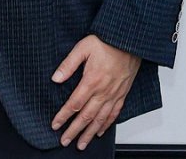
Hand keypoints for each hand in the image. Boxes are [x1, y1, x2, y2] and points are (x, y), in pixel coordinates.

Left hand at [50, 34, 139, 149]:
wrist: (129, 41)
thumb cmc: (106, 42)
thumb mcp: (83, 48)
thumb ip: (68, 64)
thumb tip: (55, 78)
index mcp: (91, 80)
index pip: (74, 104)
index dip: (63, 116)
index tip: (55, 125)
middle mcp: (103, 91)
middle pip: (86, 116)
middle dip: (74, 131)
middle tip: (64, 141)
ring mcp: (114, 94)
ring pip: (100, 119)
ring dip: (89, 133)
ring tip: (81, 144)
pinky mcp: (122, 94)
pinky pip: (114, 114)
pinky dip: (106, 125)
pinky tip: (99, 131)